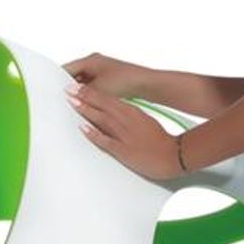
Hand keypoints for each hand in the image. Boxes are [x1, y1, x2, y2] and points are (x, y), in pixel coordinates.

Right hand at [61, 51, 157, 99]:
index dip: (59, 80)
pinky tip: (89, 105)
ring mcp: (103, 71)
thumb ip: (82, 92)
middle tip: (64, 99)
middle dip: (71, 87)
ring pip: (85, 83)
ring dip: (82, 93)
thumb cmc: (126, 81)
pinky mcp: (110, 80)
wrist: (147, 84)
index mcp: (90, 60)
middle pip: (75, 76)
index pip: (67, 68)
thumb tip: (69, 94)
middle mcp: (96, 63)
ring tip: (76, 103)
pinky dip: (91, 95)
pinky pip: (95, 87)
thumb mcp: (99, 89)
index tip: (54, 91)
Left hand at [65, 84, 182, 180]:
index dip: (92, 92)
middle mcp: (127, 121)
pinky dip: (93, 133)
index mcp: (133, 113)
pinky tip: (83, 127)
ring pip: (101, 119)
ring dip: (86, 110)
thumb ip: (131, 116)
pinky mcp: (124, 151)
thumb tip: (117, 111)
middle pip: (102, 106)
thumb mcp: (146, 121)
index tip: (78, 87)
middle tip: (68, 90)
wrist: (174, 156)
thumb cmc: (162, 140)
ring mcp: (125, 136)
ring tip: (72, 103)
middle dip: (84, 97)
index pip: (108, 99)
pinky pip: (105, 141)